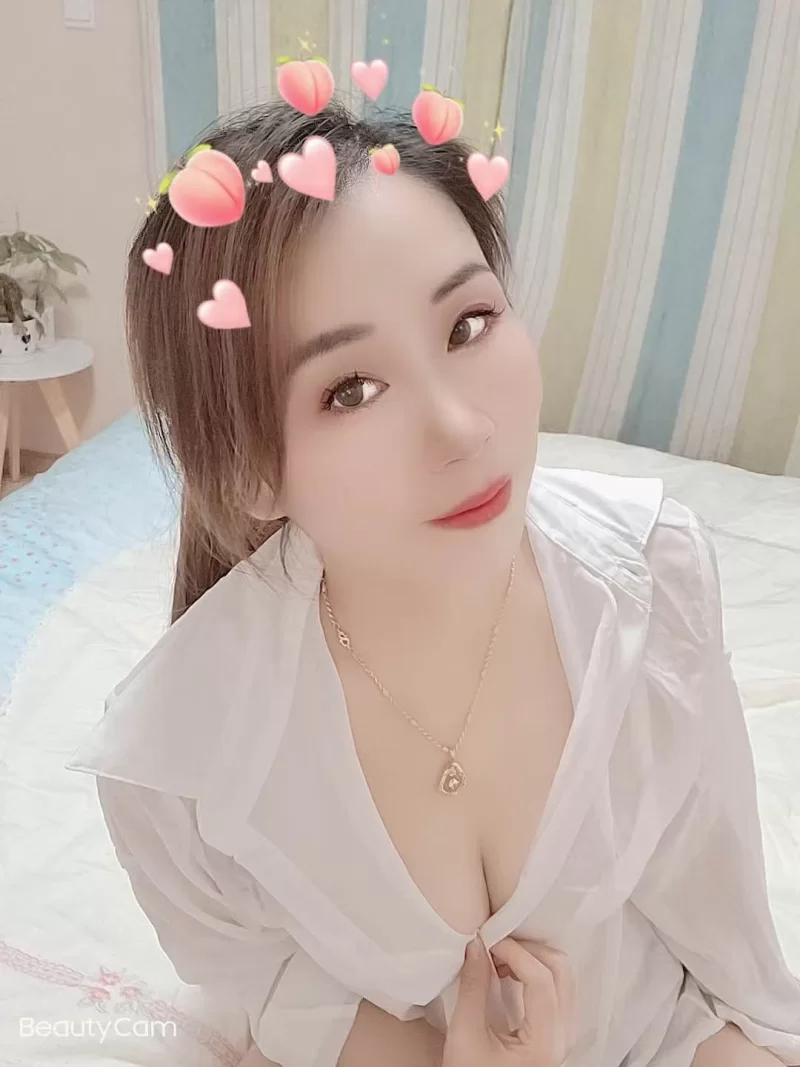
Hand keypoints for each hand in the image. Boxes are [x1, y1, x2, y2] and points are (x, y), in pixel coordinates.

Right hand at [442, 936, 572, 1065]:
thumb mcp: (465, 1037)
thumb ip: (472, 988)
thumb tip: (476, 946)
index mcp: (545, 1043)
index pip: (542, 979)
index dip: (515, 952)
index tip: (488, 943)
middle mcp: (563, 1038)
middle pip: (562, 972)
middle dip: (528, 949)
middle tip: (496, 947)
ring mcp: (562, 1036)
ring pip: (564, 978)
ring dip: (533, 958)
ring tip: (500, 960)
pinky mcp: (554, 1034)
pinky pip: (558, 990)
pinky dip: (536, 972)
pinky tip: (509, 974)